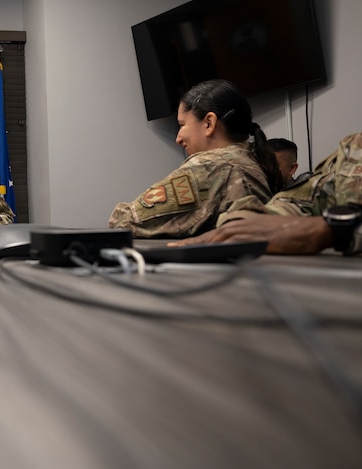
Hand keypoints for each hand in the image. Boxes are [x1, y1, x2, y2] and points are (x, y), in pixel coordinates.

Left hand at [169, 215, 331, 254]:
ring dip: (197, 247)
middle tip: (170, 249)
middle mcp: (238, 227)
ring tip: (180, 252)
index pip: (211, 235)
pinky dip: (217, 250)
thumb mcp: (261, 236)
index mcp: (239, 226)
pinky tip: (206, 254)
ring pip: (215, 240)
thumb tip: (232, 253)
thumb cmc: (288, 234)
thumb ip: (245, 242)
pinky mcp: (253, 240)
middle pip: (208, 237)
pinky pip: (231, 246)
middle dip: (188, 244)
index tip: (178, 245)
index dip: (194, 241)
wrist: (309, 229)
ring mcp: (245, 232)